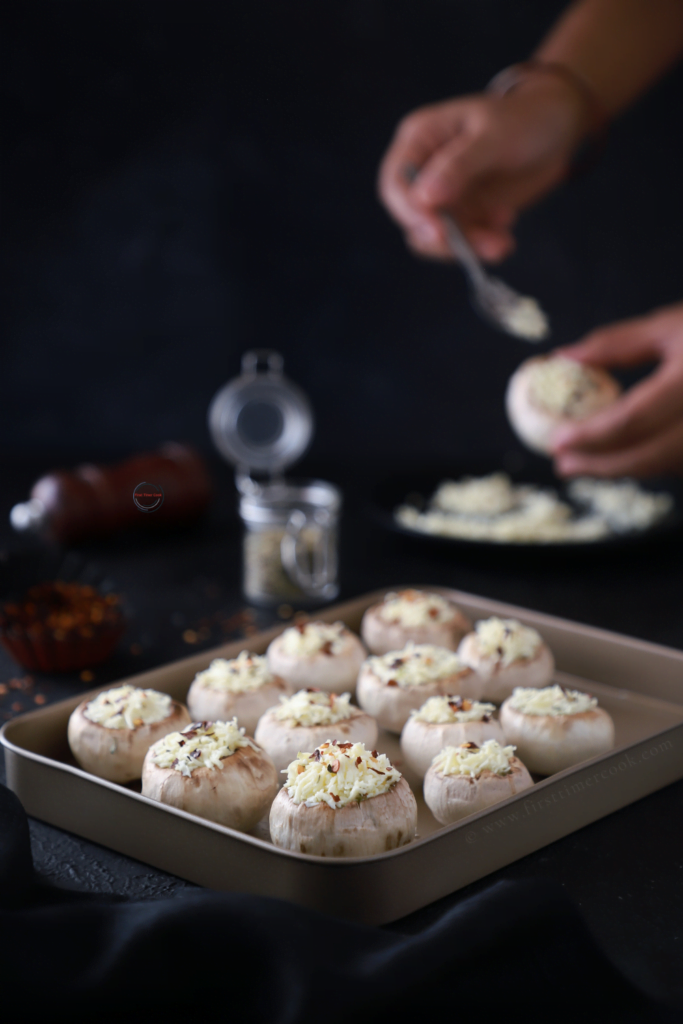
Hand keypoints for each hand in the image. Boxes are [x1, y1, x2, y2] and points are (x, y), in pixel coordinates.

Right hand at [377, 74, 587, 262]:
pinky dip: (482, 246)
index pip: (395, 184)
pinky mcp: (464, 215)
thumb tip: (424, 198)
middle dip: (445, 238)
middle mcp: (424, 170)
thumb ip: (459, 165)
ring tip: (502, 242)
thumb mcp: (495, 136)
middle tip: (482, 244)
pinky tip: (505, 234)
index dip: (410, 213)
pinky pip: (461, 243)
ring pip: (437, 238)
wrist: (557, 130)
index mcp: (419, 140)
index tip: (438, 232)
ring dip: (468, 246)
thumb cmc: (525, 118)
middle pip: (413, 219)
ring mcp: (443, 196)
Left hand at [552, 303, 682, 477]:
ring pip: (666, 465)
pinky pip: (681, 463)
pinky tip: (623, 456)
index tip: (557, 442)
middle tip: (564, 466)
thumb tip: (564, 356)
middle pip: (648, 456)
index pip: (632, 420)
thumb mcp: (670, 326)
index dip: (591, 436)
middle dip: (601, 466)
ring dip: (623, 469)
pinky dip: (650, 463)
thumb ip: (617, 344)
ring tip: (585, 463)